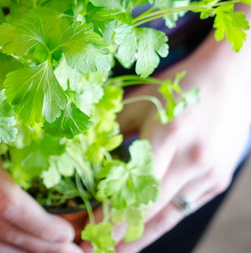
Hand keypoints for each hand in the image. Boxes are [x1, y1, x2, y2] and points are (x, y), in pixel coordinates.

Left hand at [98, 32, 250, 252]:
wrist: (232, 79)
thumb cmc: (176, 87)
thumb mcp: (140, 101)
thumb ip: (114, 131)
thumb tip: (82, 159)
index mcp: (168, 135)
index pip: (134, 186)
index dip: (110, 213)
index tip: (86, 230)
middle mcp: (191, 159)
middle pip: (152, 209)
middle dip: (122, 234)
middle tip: (92, 250)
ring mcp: (209, 174)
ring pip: (170, 216)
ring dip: (142, 237)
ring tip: (114, 251)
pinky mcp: (218, 181)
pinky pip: (184, 208)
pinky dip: (161, 222)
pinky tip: (140, 233)